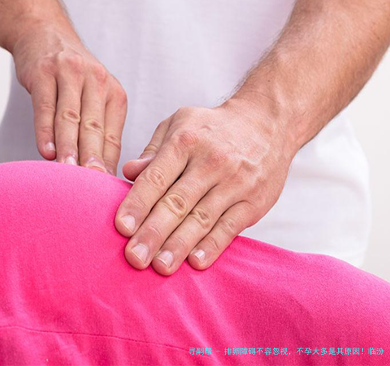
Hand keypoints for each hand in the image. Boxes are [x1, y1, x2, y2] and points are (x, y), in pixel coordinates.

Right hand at [12, 21, 127, 174]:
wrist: (44, 33)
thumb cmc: (71, 77)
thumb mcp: (93, 96)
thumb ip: (98, 130)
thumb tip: (101, 174)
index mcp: (114, 94)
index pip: (112, 136)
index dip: (110, 164)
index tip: (106, 191)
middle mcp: (96, 82)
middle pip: (94, 128)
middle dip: (93, 159)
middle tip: (93, 188)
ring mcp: (70, 74)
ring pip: (70, 118)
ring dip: (69, 148)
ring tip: (69, 173)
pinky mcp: (43, 72)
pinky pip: (44, 106)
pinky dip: (45, 131)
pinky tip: (45, 152)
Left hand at [114, 99, 297, 274]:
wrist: (268, 122)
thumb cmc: (212, 129)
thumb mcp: (179, 125)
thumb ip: (153, 152)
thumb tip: (129, 172)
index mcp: (185, 142)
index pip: (157, 177)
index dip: (138, 203)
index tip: (122, 227)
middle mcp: (210, 162)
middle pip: (177, 203)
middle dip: (153, 232)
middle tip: (134, 257)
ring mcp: (235, 183)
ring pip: (202, 219)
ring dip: (179, 245)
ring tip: (160, 267)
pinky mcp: (254, 202)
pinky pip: (229, 227)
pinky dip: (212, 246)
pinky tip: (195, 262)